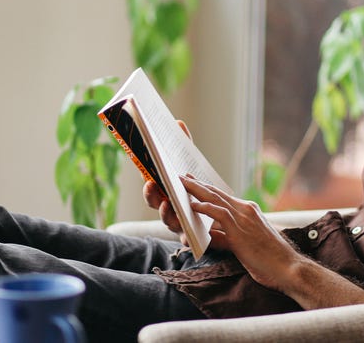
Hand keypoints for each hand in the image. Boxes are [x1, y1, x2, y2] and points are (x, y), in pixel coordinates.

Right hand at [142, 120, 191, 242]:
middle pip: (154, 203)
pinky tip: (189, 240)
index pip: (152, 185)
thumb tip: (179, 122)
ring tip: (167, 204)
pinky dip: (186, 240)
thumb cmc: (197, 189)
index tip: (147, 174)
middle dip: (151, 195)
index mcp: (165, 191)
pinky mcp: (191, 237)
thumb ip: (184, 145)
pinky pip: (186, 241)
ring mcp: (178, 223)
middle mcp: (168, 208)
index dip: (147, 181)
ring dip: (165, 214)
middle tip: (151, 184)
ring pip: (167, 221)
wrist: (216, 217)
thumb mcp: (192, 166)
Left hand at [180, 175, 302, 291]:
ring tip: (181, 184)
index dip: (206, 189)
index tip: (193, 182)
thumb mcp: (246, 245)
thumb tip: (211, 237)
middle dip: (197, 184)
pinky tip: (192, 204)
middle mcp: (246, 210)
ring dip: (196, 190)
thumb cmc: (270, 260)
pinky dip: (205, 207)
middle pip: (217, 193)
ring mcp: (244, 219)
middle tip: (181, 177)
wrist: (289, 268)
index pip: (223, 196)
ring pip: (216, 199)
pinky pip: (219, 214)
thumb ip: (228, 237)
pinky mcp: (240, 231)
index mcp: (249, 211)